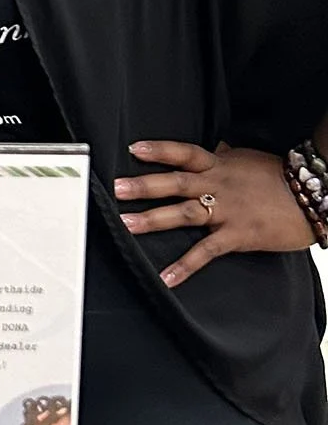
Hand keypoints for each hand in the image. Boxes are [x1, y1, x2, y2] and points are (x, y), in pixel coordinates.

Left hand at [115, 141, 315, 286]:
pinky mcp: (237, 235)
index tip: (134, 148)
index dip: (160, 150)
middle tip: (117, 188)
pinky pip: (206, 251)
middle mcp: (219, 186)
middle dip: (145, 186)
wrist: (316, 197)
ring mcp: (227, 211)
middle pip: (176, 183)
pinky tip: (166, 277)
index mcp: (220, 166)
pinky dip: (185, 265)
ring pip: (184, 213)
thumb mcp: (248, 161)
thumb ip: (225, 157)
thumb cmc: (281, 179)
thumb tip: (213, 148)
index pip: (185, 153)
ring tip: (126, 224)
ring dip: (154, 219)